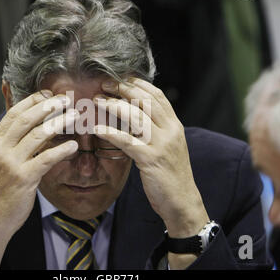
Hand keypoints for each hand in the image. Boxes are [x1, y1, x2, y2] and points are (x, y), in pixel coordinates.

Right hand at [0, 90, 78, 268]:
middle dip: (48, 105)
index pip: (13, 113)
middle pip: (27, 119)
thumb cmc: (1, 189)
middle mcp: (1, 149)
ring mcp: (11, 163)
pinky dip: (62, 150)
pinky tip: (74, 146)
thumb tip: (31, 124)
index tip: (48, 93)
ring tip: (75, 116)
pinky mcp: (23, 178)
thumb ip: (13, 142)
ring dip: (60, 122)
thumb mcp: (1, 161)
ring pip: (39, 134)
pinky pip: (46, 158)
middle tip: (66, 99)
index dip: (32, 100)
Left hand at [93, 77, 208, 236]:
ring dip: (113, 105)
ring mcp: (162, 144)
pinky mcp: (151, 159)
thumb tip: (135, 113)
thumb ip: (157, 129)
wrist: (182, 201)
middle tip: (105, 84)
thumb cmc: (170, 174)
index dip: (138, 84)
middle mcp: (170, 130)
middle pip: (145, 100)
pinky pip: (126, 141)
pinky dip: (110, 132)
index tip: (121, 77)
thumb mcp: (168, 146)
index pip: (157, 96)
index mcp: (175, 125)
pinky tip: (97, 128)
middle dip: (123, 88)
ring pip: (135, 116)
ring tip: (97, 100)